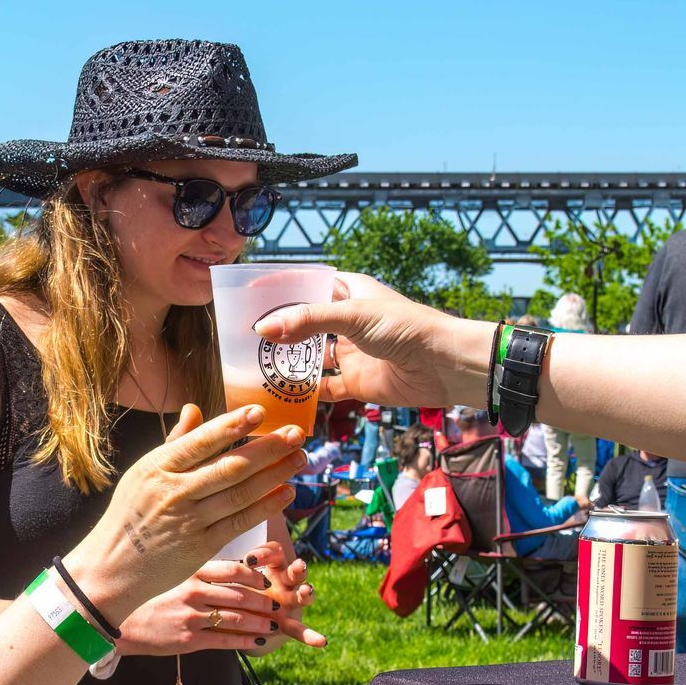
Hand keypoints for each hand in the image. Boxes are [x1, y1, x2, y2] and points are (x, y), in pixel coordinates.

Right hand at [68, 404, 307, 616]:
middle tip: (298, 434)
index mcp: (157, 467)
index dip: (232, 426)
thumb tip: (194, 407)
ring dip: (275, 474)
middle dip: (268, 449)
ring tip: (300, 458)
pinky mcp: (201, 546)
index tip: (261, 412)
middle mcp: (174, 492)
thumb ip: (175, 443)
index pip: (200, 441)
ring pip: (240, 493)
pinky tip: (286, 492)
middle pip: (229, 467)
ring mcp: (189, 520)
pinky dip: (266, 506)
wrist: (113, 565)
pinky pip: (240, 522)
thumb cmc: (132, 513)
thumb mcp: (143, 473)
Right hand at [117, 540, 326, 655]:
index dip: (256, 575)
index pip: (233, 569)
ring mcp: (191, 617)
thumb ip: (204, 573)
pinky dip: (246, 641)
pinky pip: (224, 640)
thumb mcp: (176, 576)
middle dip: (265, 601)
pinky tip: (259, 642)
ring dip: (260, 623)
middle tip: (281, 604)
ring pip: (236, 619)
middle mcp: (193, 592)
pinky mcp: (189, 640)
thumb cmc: (153, 597)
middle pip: (240, 595)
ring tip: (275, 625)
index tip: (269, 579)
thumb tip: (239, 568)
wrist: (123, 624)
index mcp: (191, 573)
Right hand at [254, 271, 489, 409]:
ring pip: (310, 358)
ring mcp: (351, 353)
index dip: (279, 290)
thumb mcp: (354, 316)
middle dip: (277, 332)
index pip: (306, 286)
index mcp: (349, 293)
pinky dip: (304, 395)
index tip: (247, 296)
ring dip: (286, 364)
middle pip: (303, 325)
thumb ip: (308, 321)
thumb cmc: (407, 327)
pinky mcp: (357, 383)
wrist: (445, 366)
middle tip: (240, 338)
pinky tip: (278, 397)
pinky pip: (323, 389)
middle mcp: (347, 322)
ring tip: (250, 368)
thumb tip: (263, 328)